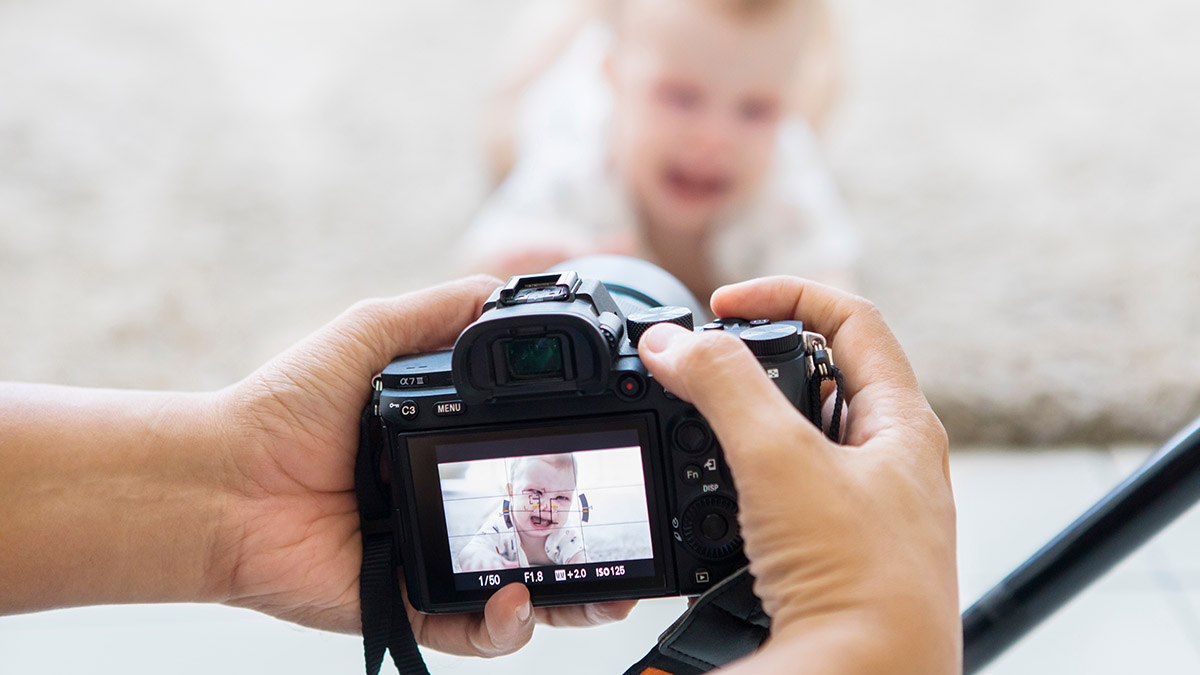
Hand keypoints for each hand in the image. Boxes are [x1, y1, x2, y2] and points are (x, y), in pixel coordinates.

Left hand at [210, 276, 633, 654]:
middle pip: (540, 537)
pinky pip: (468, 633)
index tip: (619, 459)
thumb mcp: (371, 335)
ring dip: (571, 601)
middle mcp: (449, 509)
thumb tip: (506, 290)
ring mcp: (432, 563)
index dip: (580, 469)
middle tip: (633, 546)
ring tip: (606, 597)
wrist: (222, 481)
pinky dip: (502, 628)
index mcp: (450, 451)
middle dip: (594, 551)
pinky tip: (517, 602)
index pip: (532, 464)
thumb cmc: (285, 409)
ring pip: (520, 594)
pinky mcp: (406, 606)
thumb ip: (438, 312)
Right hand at [637, 277, 958, 673]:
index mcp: (902, 421)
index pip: (851, 317)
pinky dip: (738, 482)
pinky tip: (713, 498)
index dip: (785, 293)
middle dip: (754, 362)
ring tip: (700, 429)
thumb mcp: (781, 459)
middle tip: (701, 366)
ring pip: (794, 438)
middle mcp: (888, 460)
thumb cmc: (860, 582)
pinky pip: (778, 493)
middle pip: (819, 374)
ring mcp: (860, 509)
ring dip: (741, 424)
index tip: (723, 306)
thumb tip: (674, 343)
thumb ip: (724, 386)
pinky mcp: (828, 550)